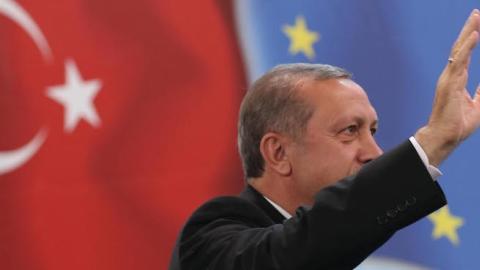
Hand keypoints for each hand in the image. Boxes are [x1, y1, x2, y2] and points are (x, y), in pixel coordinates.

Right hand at [415, 9, 479, 165]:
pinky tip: (475, 34)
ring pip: (459, 50)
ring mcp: (449, 79)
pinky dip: (467, 47)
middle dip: (469, 29)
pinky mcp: (450, 83)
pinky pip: (460, 61)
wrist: (446, 137)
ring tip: (477, 16)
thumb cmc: (458, 125)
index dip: (471, 40)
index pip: (465, 55)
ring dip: (469, 32)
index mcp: (456, 80)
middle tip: (476, 12)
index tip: (478, 26)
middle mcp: (451, 76)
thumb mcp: (478, 106)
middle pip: (461, 47)